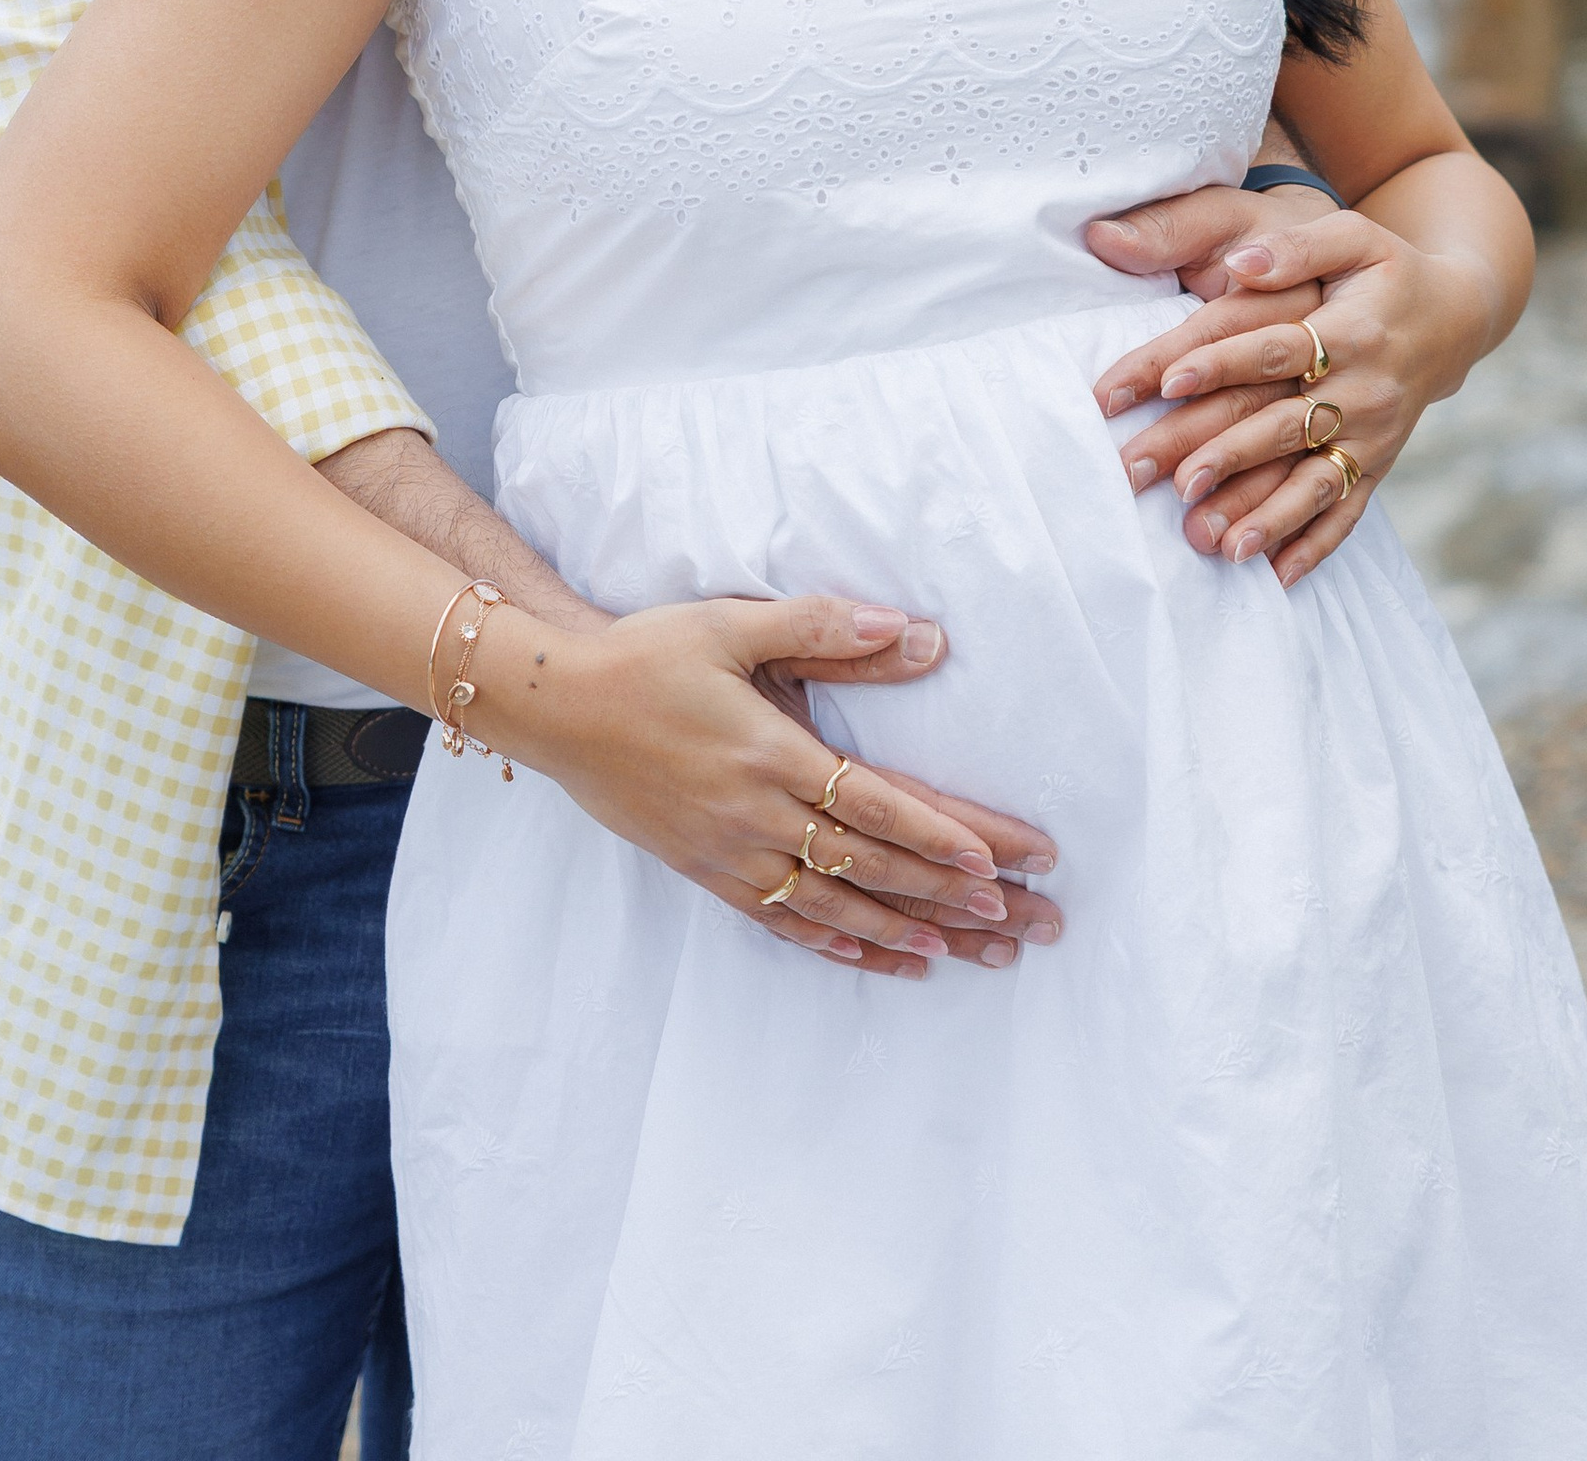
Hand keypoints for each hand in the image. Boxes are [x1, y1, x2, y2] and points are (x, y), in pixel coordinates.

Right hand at [470, 591, 1064, 978]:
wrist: (554, 709)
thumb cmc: (646, 655)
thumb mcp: (733, 623)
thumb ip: (825, 628)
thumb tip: (919, 634)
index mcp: (773, 752)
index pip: (881, 804)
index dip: (947, 836)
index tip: (1009, 861)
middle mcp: (759, 816)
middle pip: (876, 868)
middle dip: (960, 897)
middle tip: (1032, 923)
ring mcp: (732, 855)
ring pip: (841, 909)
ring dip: (917, 934)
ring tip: (982, 954)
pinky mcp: (709, 874)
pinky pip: (788, 926)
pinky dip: (847, 949)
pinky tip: (893, 963)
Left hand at [1085, 184, 1501, 590]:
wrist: (1456, 318)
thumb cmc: (1386, 271)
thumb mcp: (1352, 238)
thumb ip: (1296, 246)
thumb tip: (1238, 263)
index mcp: (1348, 330)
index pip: (1273, 349)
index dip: (1219, 362)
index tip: (1165, 381)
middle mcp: (1364, 390)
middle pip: (1280, 426)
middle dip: (1218, 455)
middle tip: (1158, 480)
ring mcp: (1374, 436)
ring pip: (1313, 482)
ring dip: (1265, 516)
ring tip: (1215, 544)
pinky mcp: (1379, 465)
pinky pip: (1348, 511)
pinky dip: (1315, 545)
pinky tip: (1277, 575)